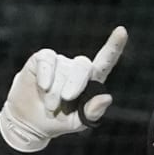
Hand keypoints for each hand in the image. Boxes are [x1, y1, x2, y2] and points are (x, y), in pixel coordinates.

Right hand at [0, 26, 126, 152]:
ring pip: (62, 69)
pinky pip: (47, 60)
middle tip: (65, 100)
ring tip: (50, 106)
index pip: (105, 62)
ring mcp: (60, 62)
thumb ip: (93, 112)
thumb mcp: (78, 122)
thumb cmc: (59, 121)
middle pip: (83, 65)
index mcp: (91, 82)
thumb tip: (107, 97)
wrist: (31, 121)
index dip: (114, 47)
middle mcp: (76, 68)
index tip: (122, 32)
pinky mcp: (42, 59)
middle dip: (75, 84)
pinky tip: (43, 87)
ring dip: (55, 91)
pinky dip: (46, 75)